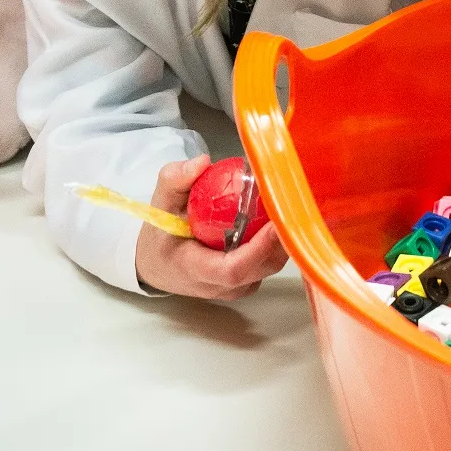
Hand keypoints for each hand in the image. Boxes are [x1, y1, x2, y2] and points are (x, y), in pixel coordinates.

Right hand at [133, 155, 287, 299]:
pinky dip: (278, 242)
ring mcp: (235, 287)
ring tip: (290, 206)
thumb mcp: (160, 203)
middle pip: (260, 267)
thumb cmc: (160, 234)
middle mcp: (218, 285)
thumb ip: (175, 180)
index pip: (232, 270)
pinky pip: (269, 264)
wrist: (157, 263)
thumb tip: (202, 162)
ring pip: (270, 267)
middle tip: (293, 204)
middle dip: (280, 237)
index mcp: (193, 269)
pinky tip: (280, 218)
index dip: (258, 249)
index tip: (275, 223)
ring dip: (283, 237)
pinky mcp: (246, 282)